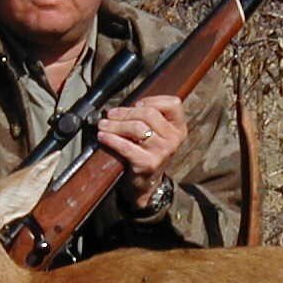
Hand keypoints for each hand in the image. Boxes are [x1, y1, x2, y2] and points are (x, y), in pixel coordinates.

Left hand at [96, 94, 186, 208]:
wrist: (147, 182)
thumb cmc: (148, 152)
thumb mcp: (157, 133)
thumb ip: (149, 116)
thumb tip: (124, 106)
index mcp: (178, 127)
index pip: (173, 103)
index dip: (152, 100)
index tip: (136, 105)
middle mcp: (174, 139)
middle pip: (149, 114)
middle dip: (125, 112)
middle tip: (111, 114)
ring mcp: (162, 152)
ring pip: (136, 127)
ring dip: (115, 125)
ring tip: (104, 125)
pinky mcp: (148, 163)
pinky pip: (126, 146)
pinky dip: (111, 139)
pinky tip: (103, 137)